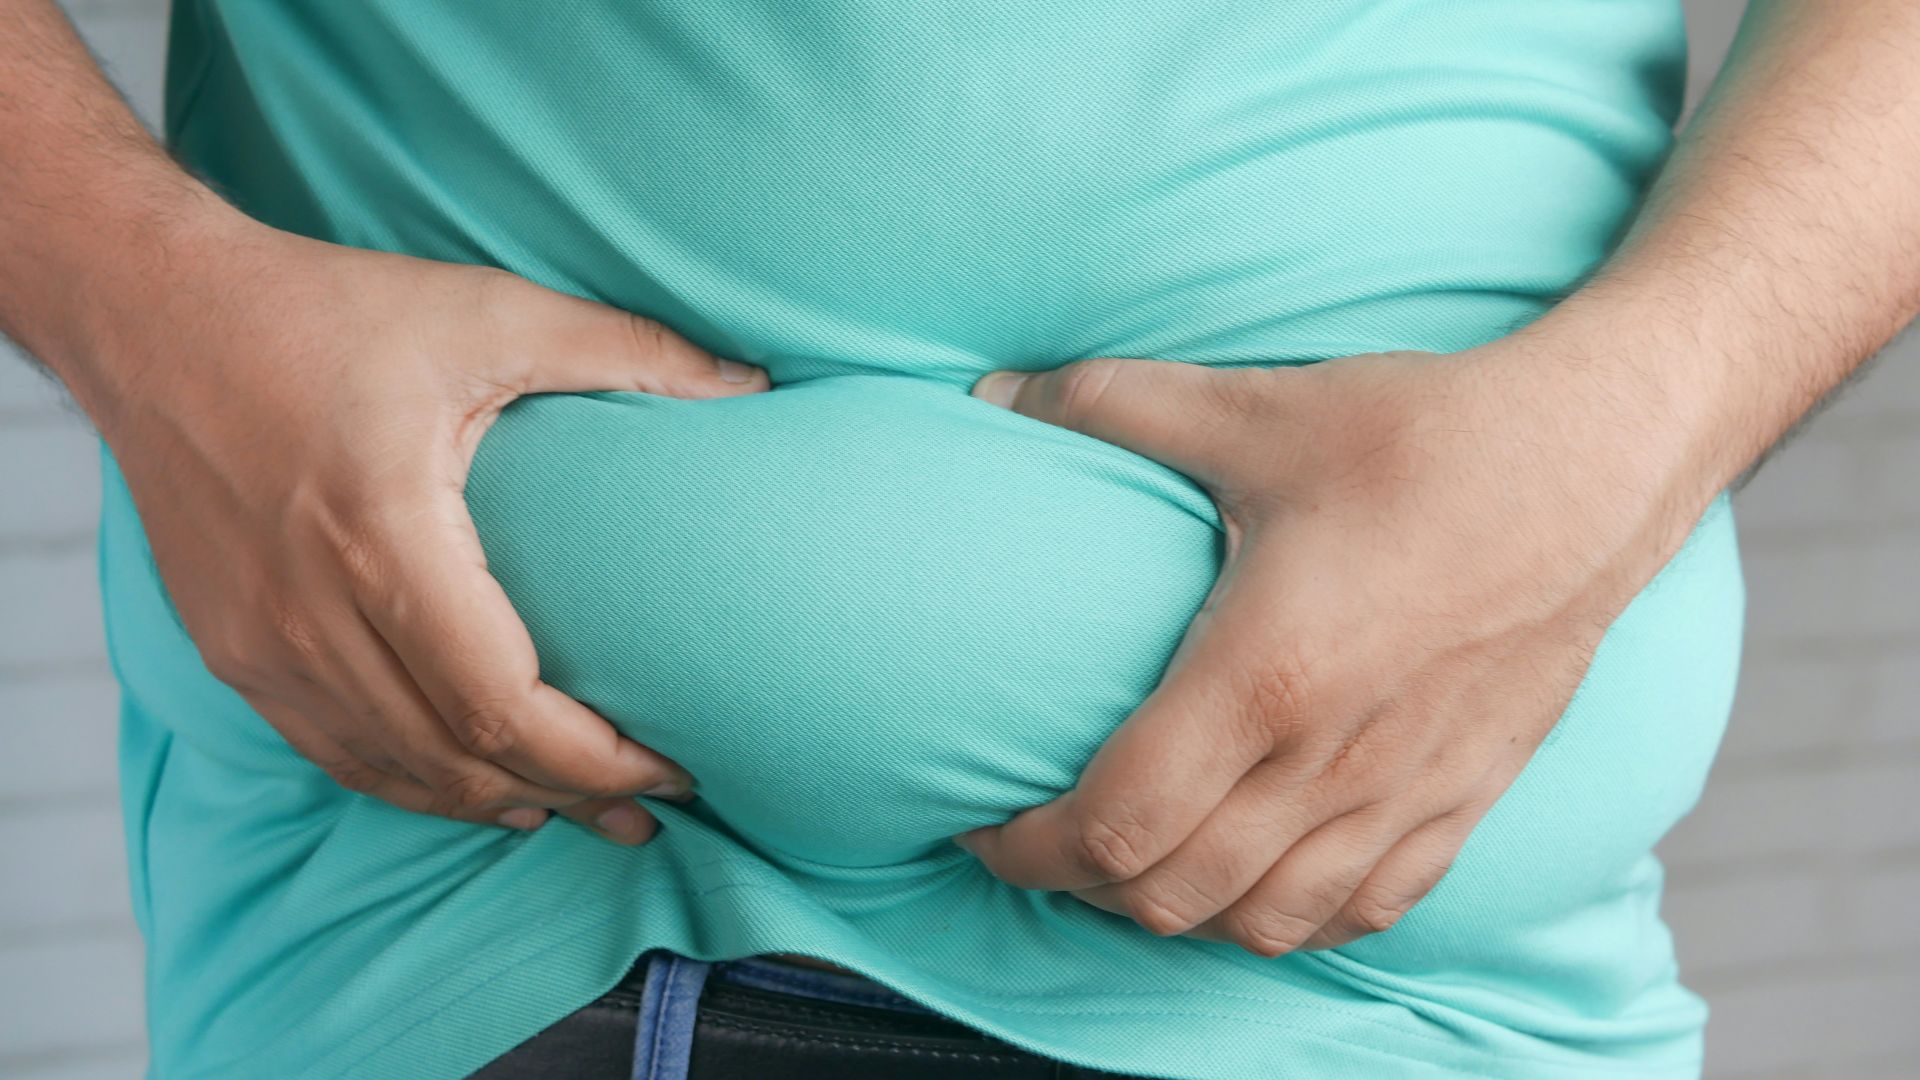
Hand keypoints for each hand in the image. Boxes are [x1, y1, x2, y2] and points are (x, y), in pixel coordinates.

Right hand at [89, 213, 767, 841]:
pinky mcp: (232, 650)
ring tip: (580, 814)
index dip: (597, 759)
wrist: (155, 317)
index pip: (503, 704)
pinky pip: (334, 753)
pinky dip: (414, 784)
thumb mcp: (487, 311)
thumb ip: (627, 349)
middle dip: (568, 796)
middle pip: (457, 757)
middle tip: (650, 811)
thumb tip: (751, 386)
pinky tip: (475, 788)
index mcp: (383, 534)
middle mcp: (310, 610)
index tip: (673, 767)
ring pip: (395, 772)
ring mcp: (260, 643)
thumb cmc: (326, 310)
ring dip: (494, 803)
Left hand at [957, 342, 1702, 954]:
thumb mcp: (1254, 409)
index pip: (1116, 824)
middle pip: (1172, 896)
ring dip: (1178, 912)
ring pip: (1263, 923)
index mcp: (1265, 676)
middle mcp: (1332, 761)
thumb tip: (989, 395)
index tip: (984, 823)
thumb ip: (1109, 406)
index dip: (1028, 848)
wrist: (1599, 460)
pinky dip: (1289, 917)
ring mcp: (1406, 794)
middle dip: (1082, 887)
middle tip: (1045, 838)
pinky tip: (1257, 875)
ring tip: (1137, 860)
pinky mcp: (1466, 800)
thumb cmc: (1426, 436)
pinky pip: (1364, 912)